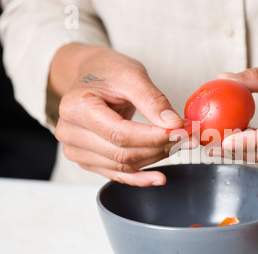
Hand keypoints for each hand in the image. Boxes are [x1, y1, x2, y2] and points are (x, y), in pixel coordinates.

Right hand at [51, 44, 186, 185]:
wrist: (92, 76)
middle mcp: (70, 132)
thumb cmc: (108, 71)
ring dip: (155, 159)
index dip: (154, 137)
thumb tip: (174, 125)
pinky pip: (116, 175)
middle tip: (187, 139)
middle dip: (159, 148)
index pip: (121, 134)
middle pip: (122, 153)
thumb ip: (152, 100)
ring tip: (179, 147)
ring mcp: (76, 150)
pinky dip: (140, 178)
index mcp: (77, 107)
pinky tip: (159, 178)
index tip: (181, 133)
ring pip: (123, 166)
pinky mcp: (88, 160)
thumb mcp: (131, 74)